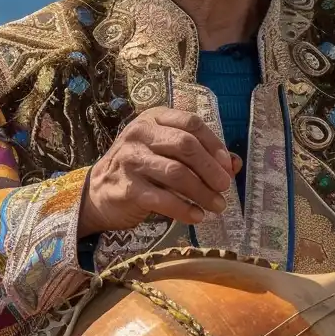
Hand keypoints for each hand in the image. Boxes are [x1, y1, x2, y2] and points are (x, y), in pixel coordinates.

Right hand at [78, 108, 238, 237]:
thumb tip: (234, 164)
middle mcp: (140, 134)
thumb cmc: (141, 170)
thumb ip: (199, 156)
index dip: (214, 144)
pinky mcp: (126, 187)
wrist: (99, 192)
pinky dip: (184, 209)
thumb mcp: (168, 155)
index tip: (228, 166)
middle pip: (185, 145)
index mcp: (153, 119)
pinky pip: (162, 199)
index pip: (191, 123)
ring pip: (176, 173)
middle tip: (225, 187)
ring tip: (217, 206)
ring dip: (202, 192)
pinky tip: (197, 216)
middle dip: (210, 169)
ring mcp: (130, 160)